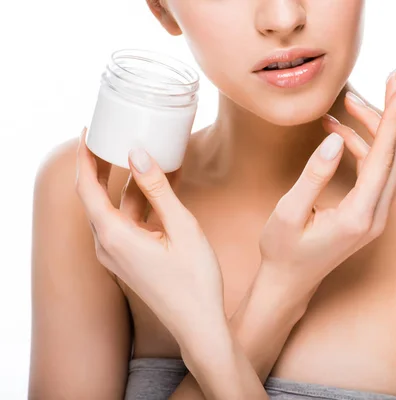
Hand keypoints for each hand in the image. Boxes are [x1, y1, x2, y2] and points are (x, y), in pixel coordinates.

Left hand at [75, 130, 224, 337]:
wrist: (199, 322)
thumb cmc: (194, 279)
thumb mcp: (181, 227)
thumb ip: (157, 189)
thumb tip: (137, 153)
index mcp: (113, 236)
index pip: (86, 187)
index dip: (85, 157)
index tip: (88, 132)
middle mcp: (108, 246)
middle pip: (97, 196)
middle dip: (104, 165)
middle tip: (113, 137)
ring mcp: (117, 255)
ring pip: (116, 209)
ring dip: (130, 185)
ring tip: (147, 158)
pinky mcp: (130, 260)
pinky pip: (128, 224)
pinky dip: (141, 204)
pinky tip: (161, 189)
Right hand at [259, 66, 395, 292]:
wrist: (289, 282)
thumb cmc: (283, 250)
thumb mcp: (289, 212)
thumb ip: (314, 175)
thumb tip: (336, 140)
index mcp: (359, 215)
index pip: (384, 156)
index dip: (393, 117)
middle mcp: (376, 215)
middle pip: (395, 154)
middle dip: (393, 114)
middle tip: (390, 78)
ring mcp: (376, 216)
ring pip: (389, 162)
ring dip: (375, 130)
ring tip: (348, 105)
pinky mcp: (369, 214)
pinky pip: (377, 172)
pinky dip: (363, 148)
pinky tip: (339, 133)